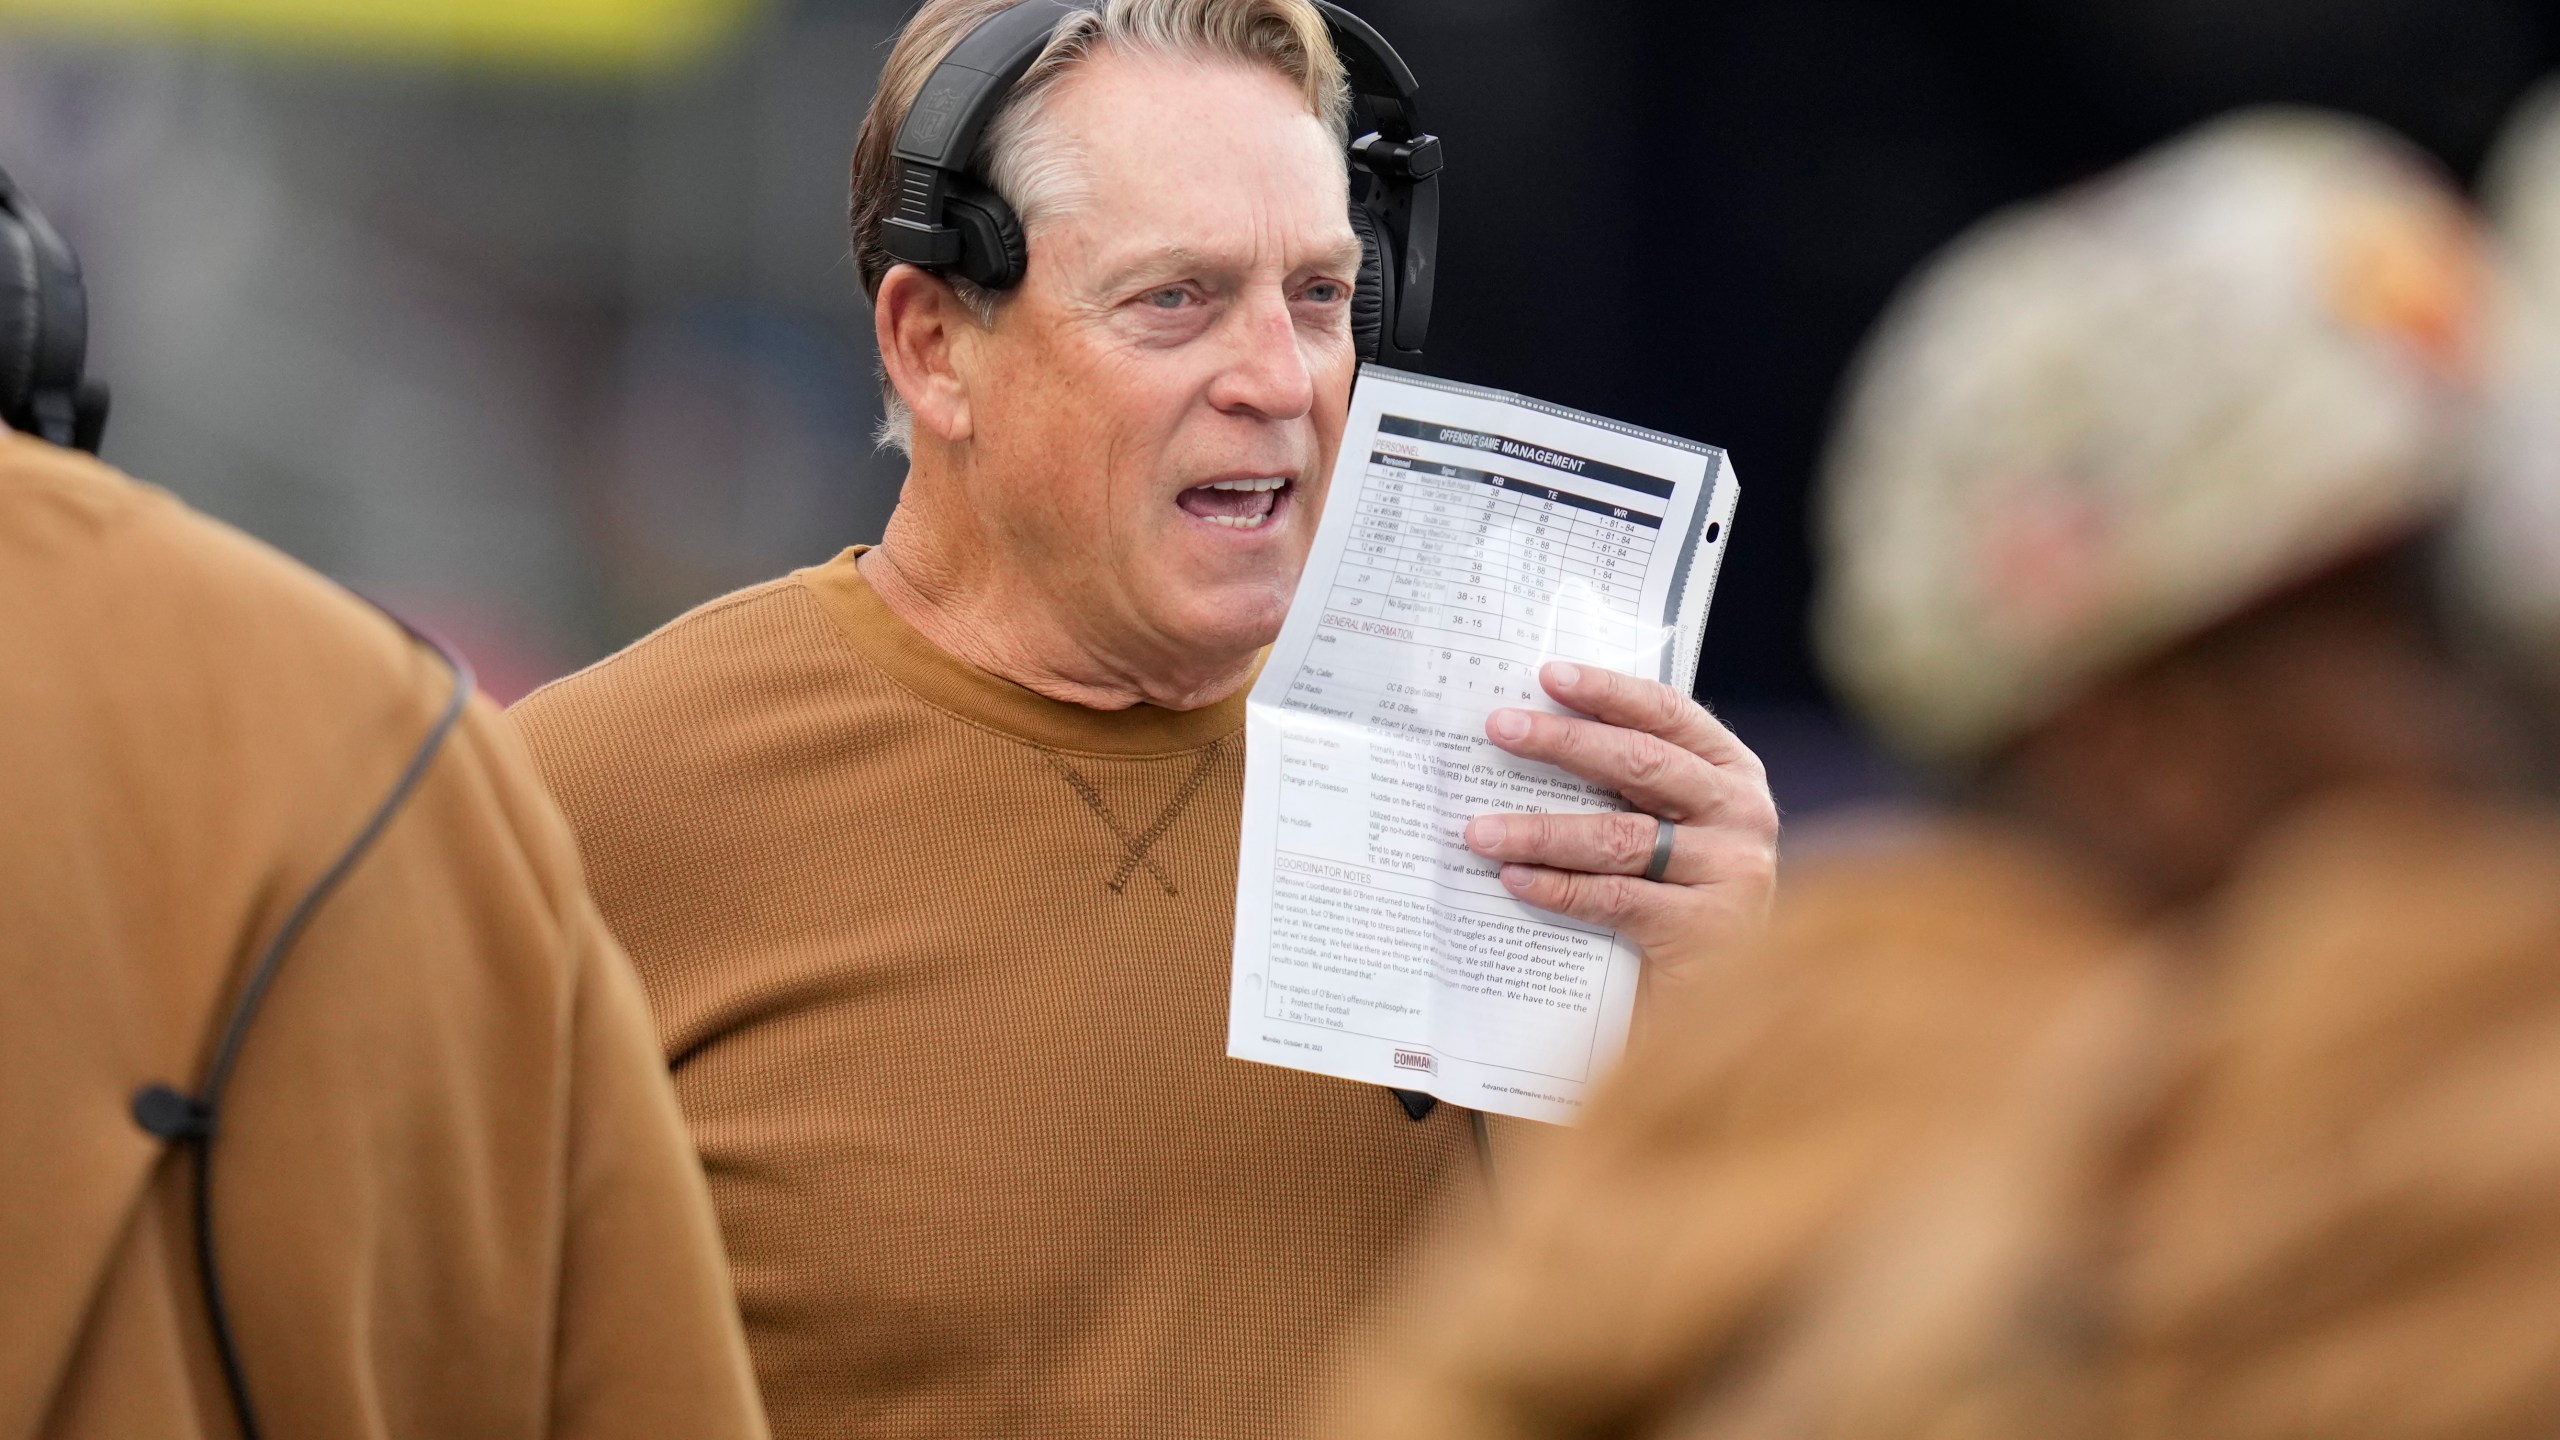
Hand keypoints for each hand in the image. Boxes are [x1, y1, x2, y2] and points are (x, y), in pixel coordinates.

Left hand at [1463, 661, 1778, 1009]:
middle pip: (1640, 764)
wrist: (1729, 1000)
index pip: (1669, 714)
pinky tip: (1513, 879)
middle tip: (1499, 728)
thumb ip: (1628, 789)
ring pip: (1619, 837)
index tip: (1549, 676)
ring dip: (1540, 830)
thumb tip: (1534, 736)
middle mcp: (1742, 814)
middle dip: (1562, 742)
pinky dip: (1558, 887)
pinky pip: (1615, 897)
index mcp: (1732, 774)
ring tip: (1480, 828)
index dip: (1609, 692)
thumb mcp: (1669, 832)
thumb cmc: (1682, 902)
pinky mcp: (1706, 929)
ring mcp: (1732, 872)